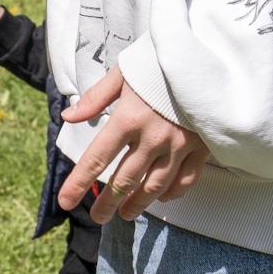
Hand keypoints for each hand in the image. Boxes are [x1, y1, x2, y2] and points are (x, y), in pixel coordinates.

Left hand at [58, 63, 209, 223]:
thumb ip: (96, 98)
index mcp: (128, 119)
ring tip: (125, 214)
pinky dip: (171, 193)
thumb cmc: (159, 62)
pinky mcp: (201, 147)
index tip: (65, 202)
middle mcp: (152, 137)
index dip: (78, 184)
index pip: (96, 159)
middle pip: (123, 182)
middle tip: (98, 217)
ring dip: (137, 205)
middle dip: (107, 203)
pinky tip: (161, 197)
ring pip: (154, 187)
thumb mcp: (123, 73)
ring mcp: (178, 145)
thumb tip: (69, 117)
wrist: (207, 56)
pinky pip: (185, 180)